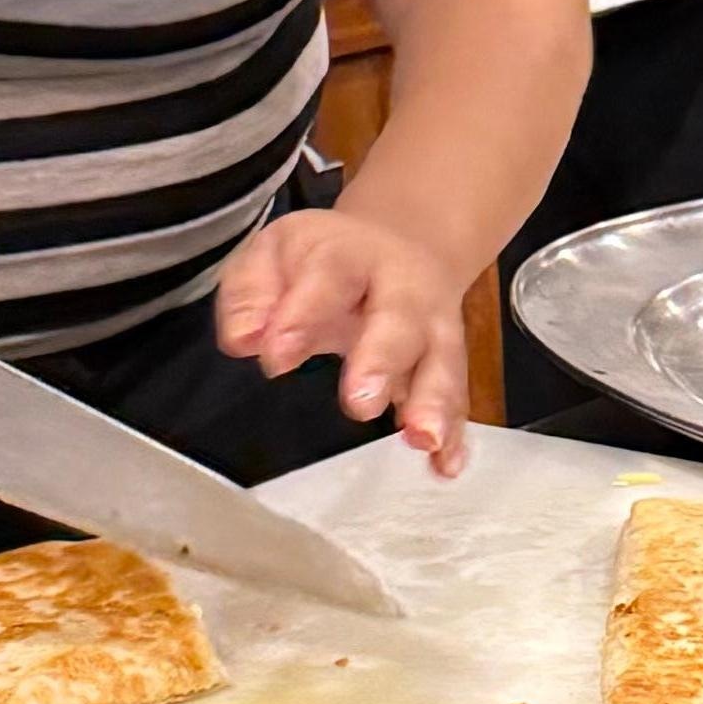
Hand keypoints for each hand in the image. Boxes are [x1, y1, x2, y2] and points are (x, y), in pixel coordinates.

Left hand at [215, 201, 476, 472]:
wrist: (403, 241)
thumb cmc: (326, 260)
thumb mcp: (274, 256)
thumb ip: (252, 295)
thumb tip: (243, 340)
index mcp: (348, 255)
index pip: (328, 278)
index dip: (302, 316)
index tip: (276, 358)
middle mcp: (401, 287)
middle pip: (399, 318)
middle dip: (382, 360)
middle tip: (360, 403)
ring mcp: (433, 324)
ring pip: (441, 359)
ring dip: (434, 402)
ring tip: (423, 438)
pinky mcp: (448, 361)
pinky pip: (458, 396)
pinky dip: (454, 432)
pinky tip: (446, 463)